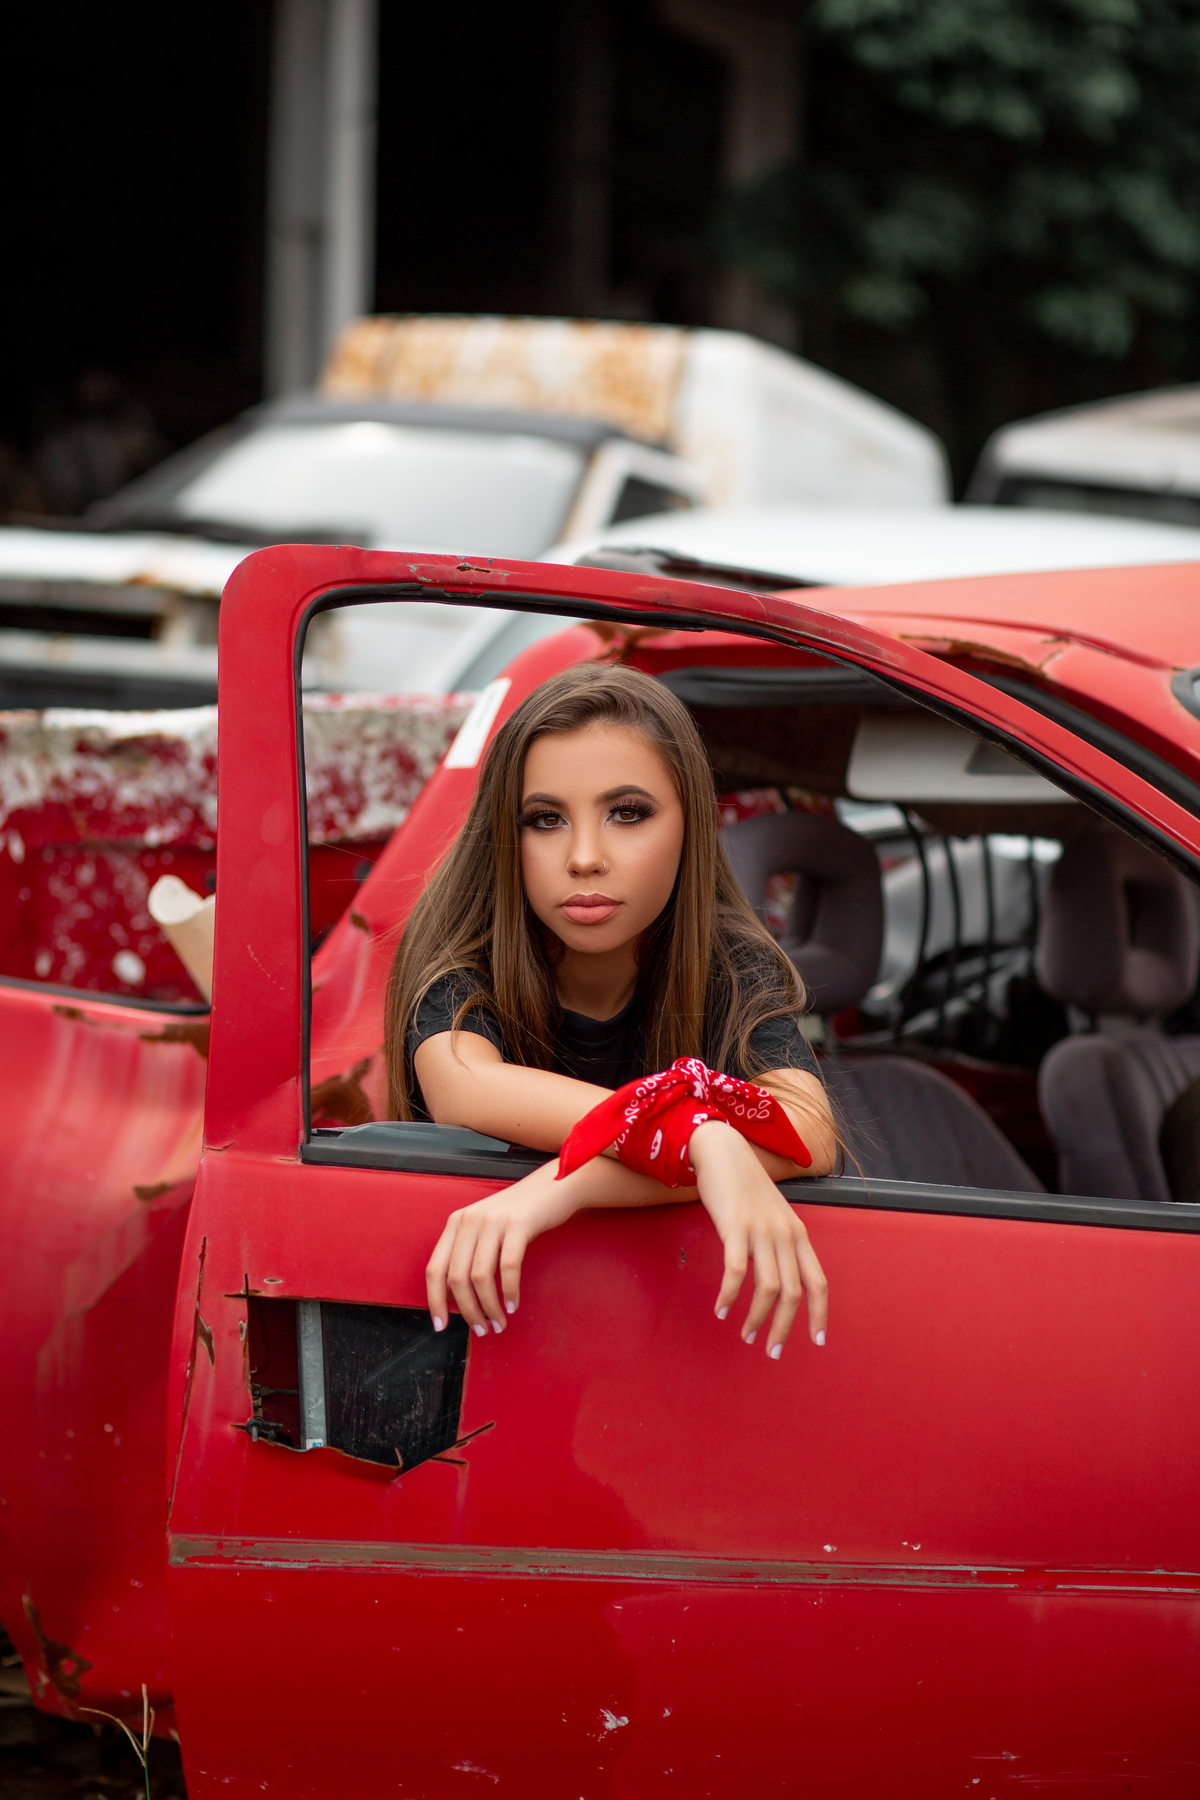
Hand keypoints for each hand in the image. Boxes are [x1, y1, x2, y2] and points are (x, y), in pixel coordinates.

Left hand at [425, 1160, 579, 1335]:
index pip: (434, 1269)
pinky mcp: (518, 1223)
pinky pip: (508, 1267)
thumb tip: (454, 1297)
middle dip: (467, 1311)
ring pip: (480, 1276)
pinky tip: (513, 1305)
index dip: (435, 1301)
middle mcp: (469, 1220)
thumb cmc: (519, 1214)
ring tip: (498, 1323)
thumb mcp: (485, 1229)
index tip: (441, 1325)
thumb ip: (467, 1254)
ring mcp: (493, 1220)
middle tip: (480, 1330)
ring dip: (488, 1307)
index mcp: (456, 1223)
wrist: (553, 1187)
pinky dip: (510, 1291)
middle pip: (456, 1277)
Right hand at [689, 1120, 827, 1356]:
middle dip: (784, 1328)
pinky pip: (736, 1270)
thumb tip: (781, 1279)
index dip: (820, 1314)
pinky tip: (721, 1309)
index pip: (818, 1282)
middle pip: (793, 1293)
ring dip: (757, 1319)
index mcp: (798, 1234)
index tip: (817, 1340)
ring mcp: (761, 1230)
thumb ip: (779, 1244)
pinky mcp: (735, 1226)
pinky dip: (729, 1295)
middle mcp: (785, 1234)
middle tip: (772, 1352)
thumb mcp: (773, 1216)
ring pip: (768, 1288)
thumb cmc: (745, 1187)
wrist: (723, 1151)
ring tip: (746, 1335)